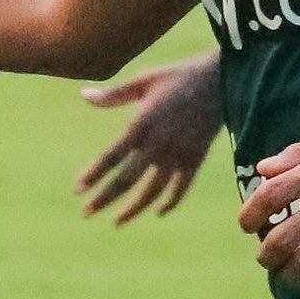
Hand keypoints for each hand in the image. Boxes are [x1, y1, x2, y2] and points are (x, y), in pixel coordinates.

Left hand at [76, 55, 223, 221]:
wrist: (221, 80)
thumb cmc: (178, 77)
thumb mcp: (143, 81)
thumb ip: (113, 95)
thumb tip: (84, 95)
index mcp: (141, 125)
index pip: (111, 157)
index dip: (94, 175)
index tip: (77, 190)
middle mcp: (158, 144)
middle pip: (127, 179)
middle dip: (106, 198)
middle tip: (87, 213)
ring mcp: (179, 154)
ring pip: (153, 190)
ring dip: (134, 208)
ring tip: (117, 221)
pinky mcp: (197, 158)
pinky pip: (182, 187)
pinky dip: (170, 201)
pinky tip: (158, 211)